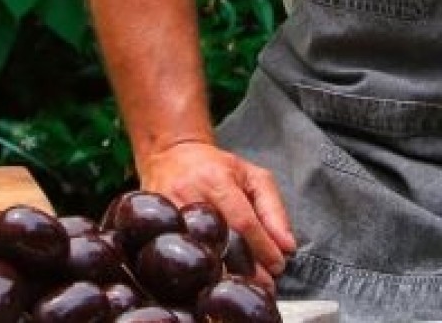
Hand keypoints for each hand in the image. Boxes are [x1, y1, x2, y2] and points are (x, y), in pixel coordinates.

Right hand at [137, 140, 297, 274]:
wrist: (170, 156)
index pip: (243, 222)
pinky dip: (199, 272)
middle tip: (264, 286)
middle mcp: (189, 196)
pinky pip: (180, 255)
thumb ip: (273, 209)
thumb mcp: (253, 177)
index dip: (263, 248)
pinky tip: (214, 281)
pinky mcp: (154, 226)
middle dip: (246, 269)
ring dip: (223, 275)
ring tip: (242, 286)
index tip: (278, 266)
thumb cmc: (216, 168)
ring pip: (198, 253)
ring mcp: (168, 213)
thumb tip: (287, 246)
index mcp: (216, 181)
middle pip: (219, 242)